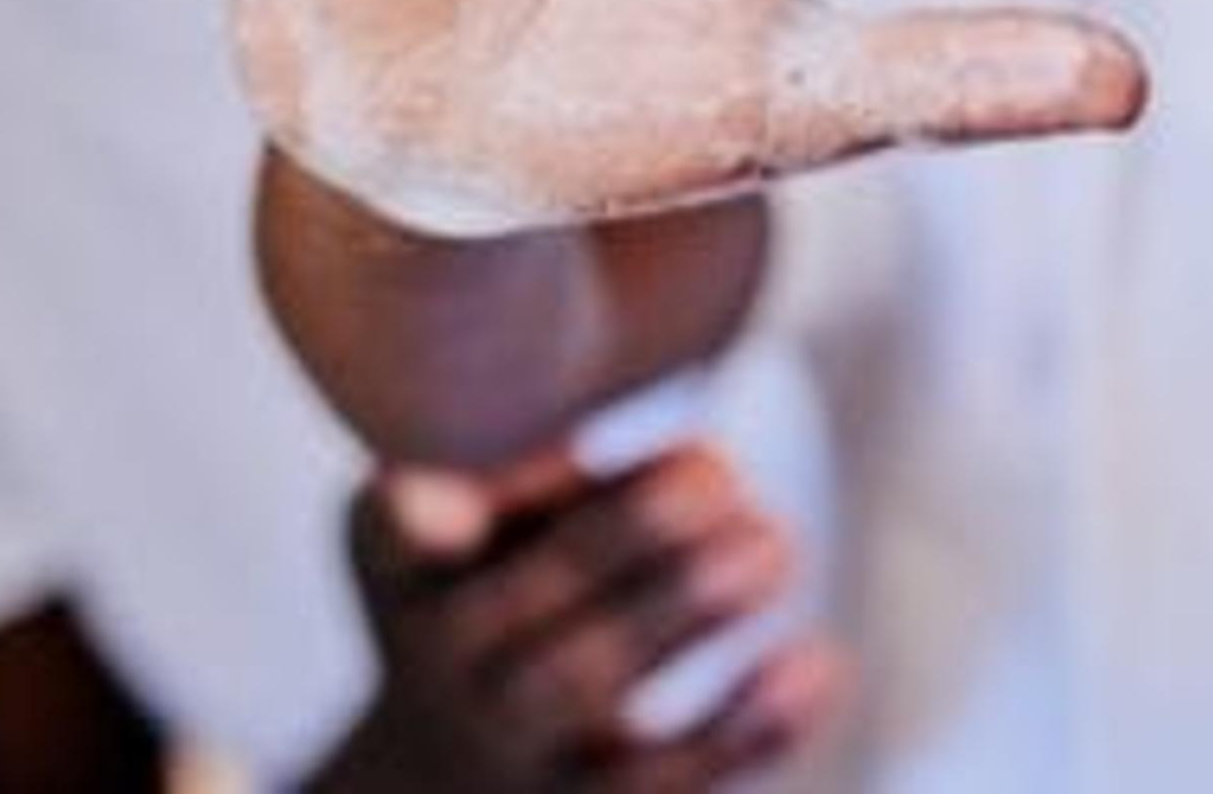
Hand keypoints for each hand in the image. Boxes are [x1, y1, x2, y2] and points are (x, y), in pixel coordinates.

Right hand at [325, 439, 838, 790]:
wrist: (441, 775)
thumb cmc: (502, 599)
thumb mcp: (490, 529)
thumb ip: (570, 482)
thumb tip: (704, 467)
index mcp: (396, 564)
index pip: (399, 523)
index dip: (462, 492)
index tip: (560, 451)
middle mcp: (426, 664)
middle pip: (523, 588)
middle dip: (638, 529)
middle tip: (728, 476)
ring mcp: (497, 751)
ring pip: (583, 678)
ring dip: (689, 604)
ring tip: (776, 546)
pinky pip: (659, 780)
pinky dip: (748, 727)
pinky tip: (816, 664)